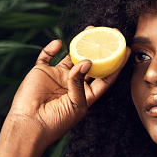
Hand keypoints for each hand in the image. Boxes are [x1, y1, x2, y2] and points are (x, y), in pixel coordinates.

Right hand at [7, 33, 130, 150]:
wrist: (29, 126)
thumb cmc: (56, 122)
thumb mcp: (76, 105)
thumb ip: (80, 83)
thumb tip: (86, 60)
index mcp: (86, 94)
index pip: (105, 77)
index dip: (117, 64)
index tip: (127, 49)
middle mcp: (74, 83)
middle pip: (91, 63)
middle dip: (101, 49)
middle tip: (112, 33)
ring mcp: (58, 76)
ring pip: (72, 55)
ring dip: (80, 43)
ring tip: (91, 30)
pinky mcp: (41, 72)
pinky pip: (47, 56)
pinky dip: (51, 48)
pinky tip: (58, 43)